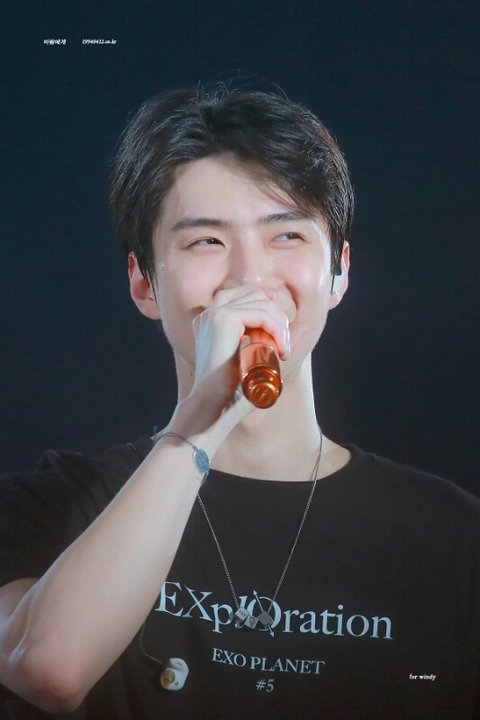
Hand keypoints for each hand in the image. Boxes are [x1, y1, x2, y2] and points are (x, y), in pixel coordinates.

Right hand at [191, 285, 291, 408]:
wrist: (214, 405)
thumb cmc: (234, 389)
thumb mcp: (257, 360)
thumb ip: (275, 342)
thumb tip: (303, 326)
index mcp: (210, 320)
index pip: (244, 294)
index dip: (268, 304)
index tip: (281, 328)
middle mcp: (209, 313)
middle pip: (254, 294)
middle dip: (277, 316)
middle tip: (285, 347)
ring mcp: (214, 313)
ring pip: (260, 302)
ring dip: (279, 325)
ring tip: (283, 350)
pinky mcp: (223, 319)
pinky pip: (260, 312)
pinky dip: (276, 328)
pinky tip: (279, 349)